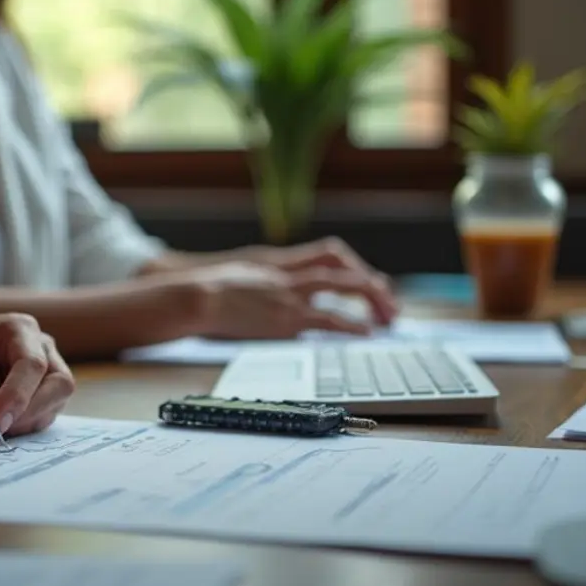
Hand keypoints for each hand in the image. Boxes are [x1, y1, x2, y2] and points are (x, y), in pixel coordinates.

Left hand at [0, 313, 75, 435]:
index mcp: (20, 329)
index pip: (33, 365)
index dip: (18, 396)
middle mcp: (41, 348)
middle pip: (59, 384)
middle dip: (30, 412)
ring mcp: (47, 371)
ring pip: (55, 403)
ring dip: (27, 422)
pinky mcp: (43, 393)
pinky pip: (46, 414)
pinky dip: (24, 426)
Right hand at [185, 261, 377, 339]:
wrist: (196, 297)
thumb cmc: (208, 294)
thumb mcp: (239, 281)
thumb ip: (260, 286)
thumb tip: (269, 302)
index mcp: (278, 264)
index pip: (328, 254)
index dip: (353, 267)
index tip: (368, 283)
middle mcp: (289, 274)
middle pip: (342, 267)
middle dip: (370, 284)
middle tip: (389, 304)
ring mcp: (290, 294)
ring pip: (344, 285)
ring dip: (371, 298)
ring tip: (388, 315)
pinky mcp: (286, 318)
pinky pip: (329, 319)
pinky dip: (351, 325)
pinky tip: (367, 332)